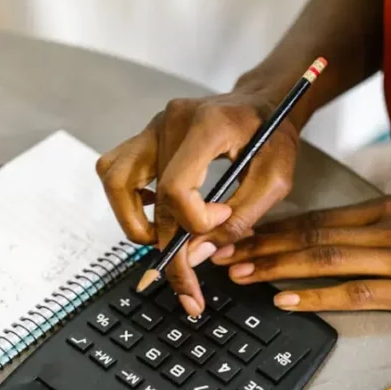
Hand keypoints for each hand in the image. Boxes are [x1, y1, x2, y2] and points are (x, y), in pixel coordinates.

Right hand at [95, 91, 299, 314]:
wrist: (264, 102)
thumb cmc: (272, 136)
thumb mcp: (275, 180)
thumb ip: (239, 219)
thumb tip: (197, 256)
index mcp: (207, 126)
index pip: (176, 187)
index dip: (194, 220)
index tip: (220, 220)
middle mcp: (171, 122)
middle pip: (152, 197)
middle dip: (169, 249)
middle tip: (187, 287)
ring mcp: (153, 126)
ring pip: (116, 181)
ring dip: (133, 222)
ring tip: (162, 246)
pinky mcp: (146, 136)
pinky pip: (116, 171)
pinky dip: (128, 200)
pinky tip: (156, 213)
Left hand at [211, 196, 390, 314]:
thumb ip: (381, 223)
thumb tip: (334, 233)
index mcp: (390, 208)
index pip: (318, 217)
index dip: (273, 227)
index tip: (240, 234)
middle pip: (313, 236)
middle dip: (261, 245)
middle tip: (221, 253)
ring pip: (326, 260)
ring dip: (277, 268)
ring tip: (241, 274)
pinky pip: (358, 294)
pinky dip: (317, 297)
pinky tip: (287, 300)